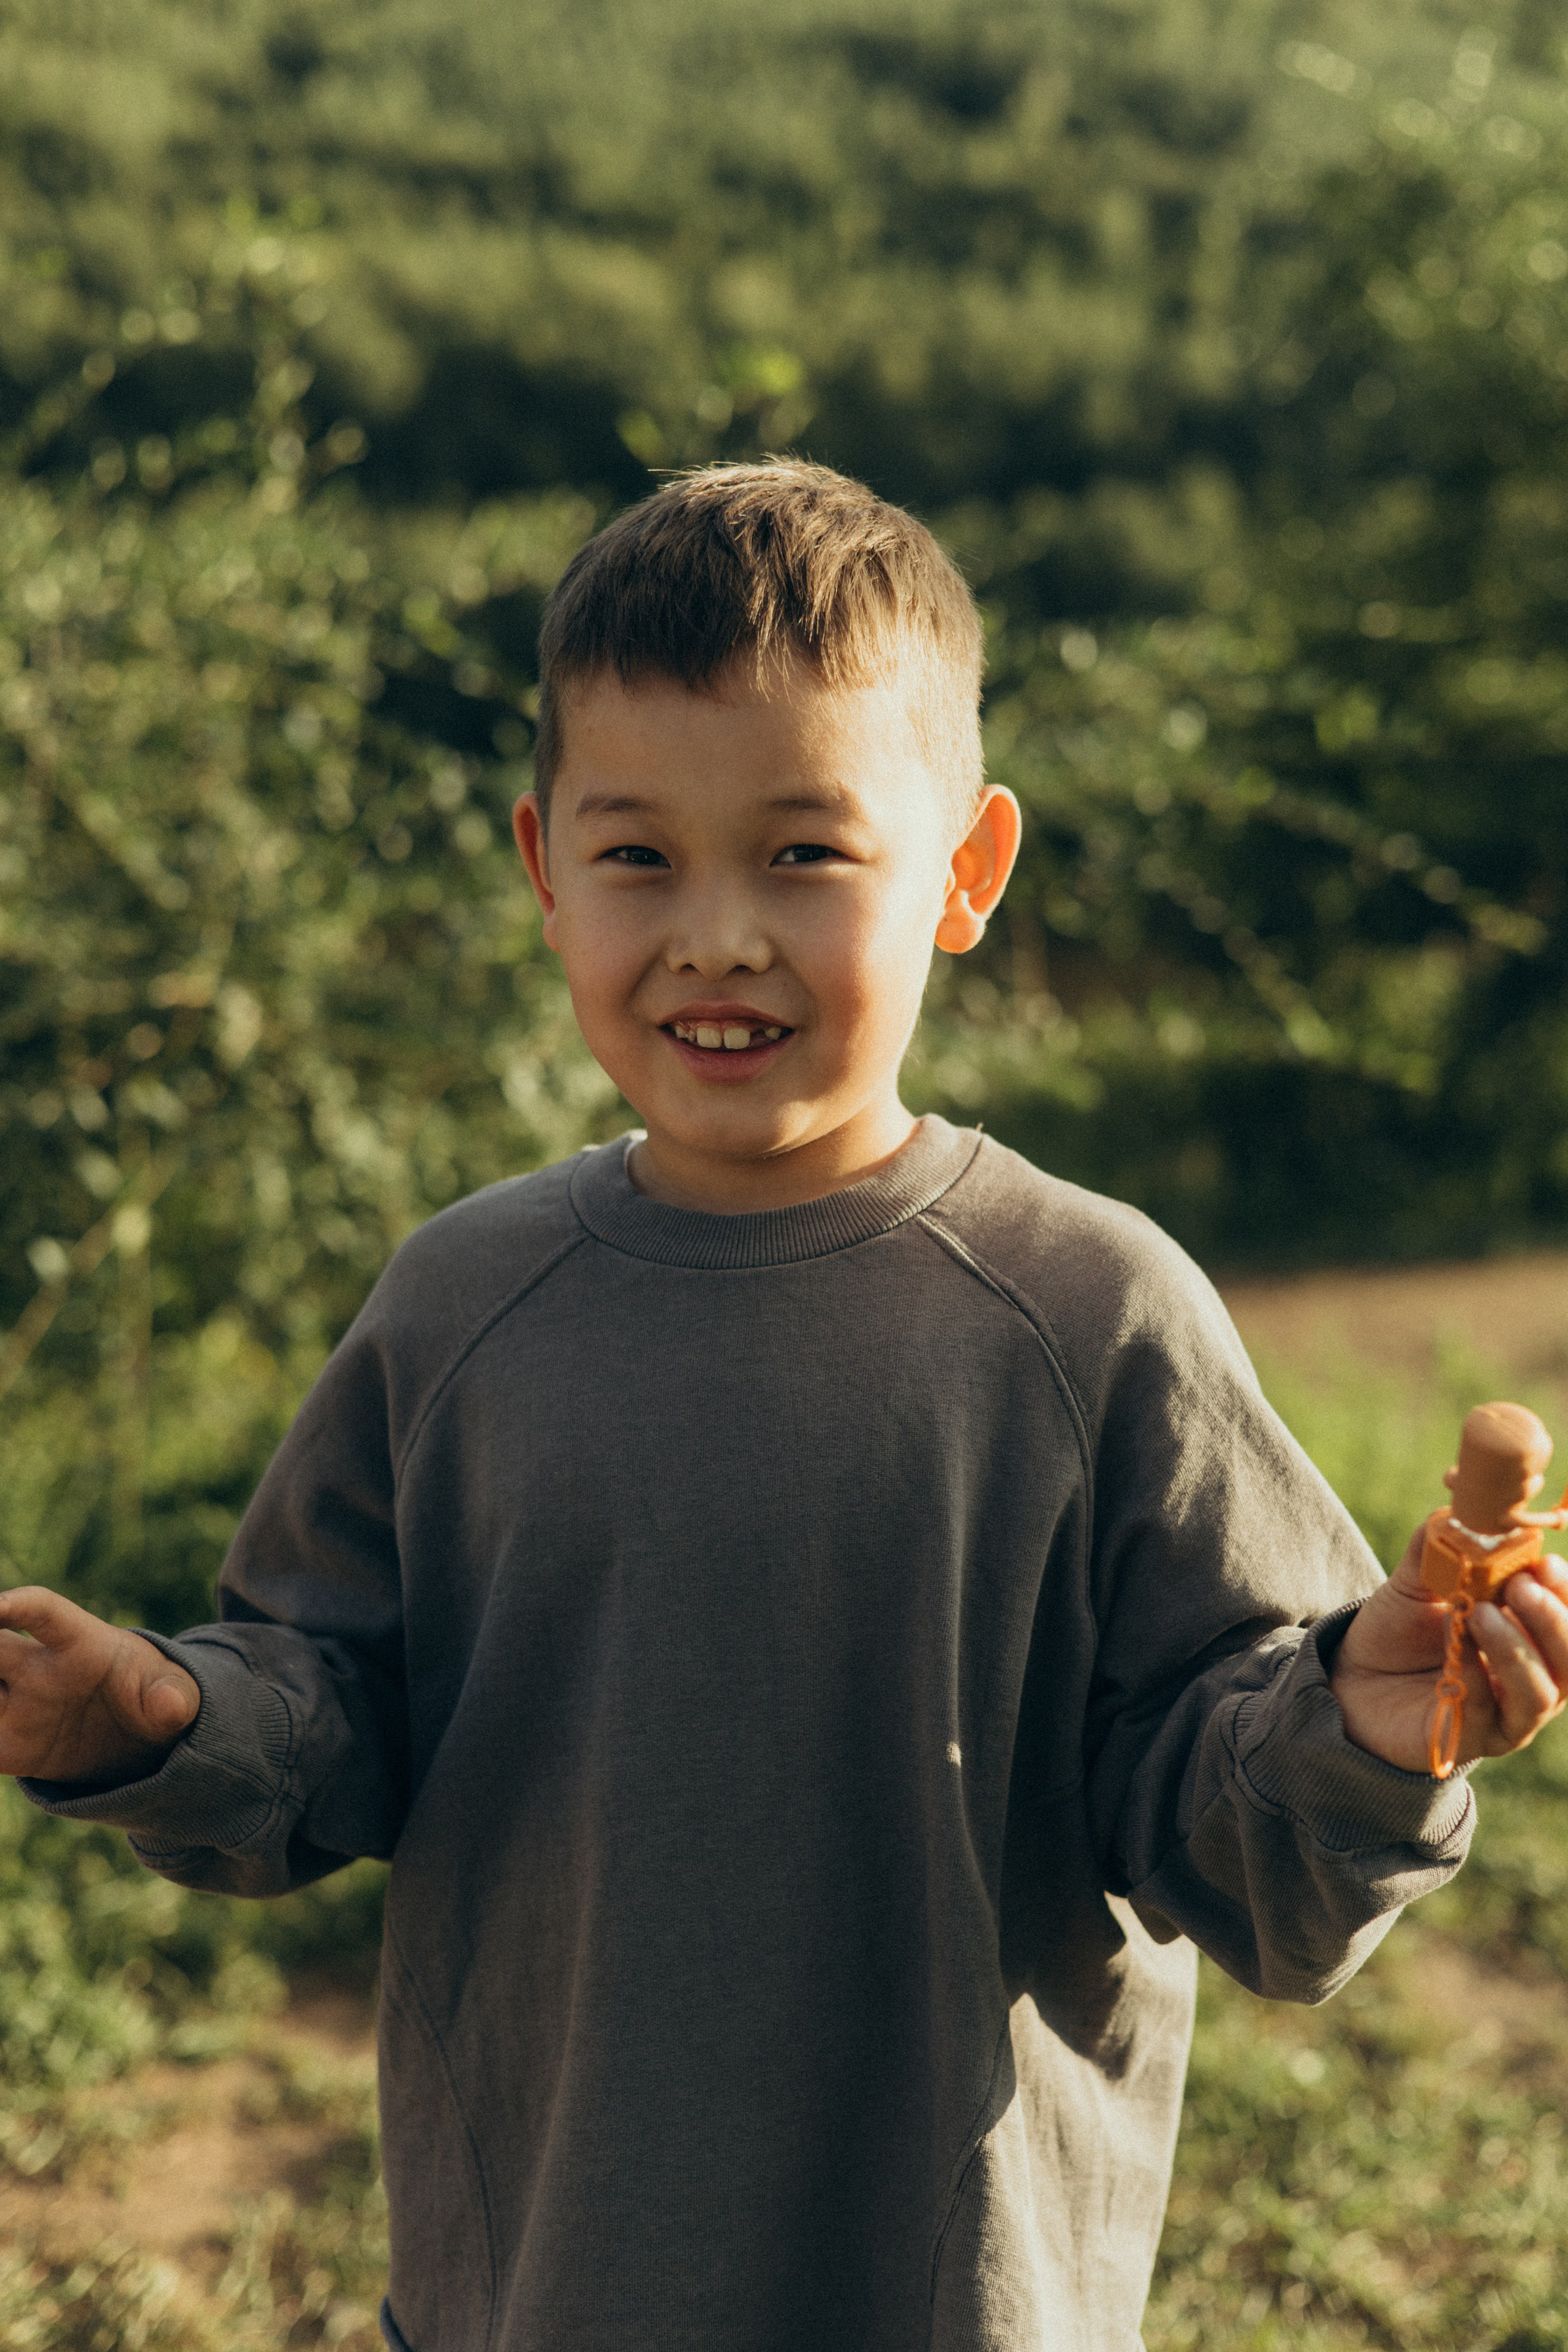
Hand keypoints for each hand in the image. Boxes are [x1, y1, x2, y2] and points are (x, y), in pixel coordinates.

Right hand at [0, 1586, 198, 1783]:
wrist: (139, 1739)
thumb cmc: (154, 1697)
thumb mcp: (174, 1696)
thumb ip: (173, 1698)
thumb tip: (172, 1707)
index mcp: (78, 1642)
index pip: (44, 1614)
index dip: (18, 1607)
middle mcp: (34, 1668)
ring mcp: (14, 1705)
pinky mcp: (6, 1745)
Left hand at [1331, 1528, 1567, 1772]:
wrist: (1352, 1681)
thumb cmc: (1396, 1632)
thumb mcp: (1414, 1584)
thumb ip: (1436, 1551)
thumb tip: (1453, 1512)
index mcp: (1528, 1635)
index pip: (1566, 1616)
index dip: (1564, 1591)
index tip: (1546, 1561)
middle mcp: (1530, 1677)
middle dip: (1553, 1620)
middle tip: (1521, 1586)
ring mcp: (1506, 1714)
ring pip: (1542, 1693)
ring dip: (1518, 1650)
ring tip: (1480, 1613)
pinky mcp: (1473, 1740)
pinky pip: (1490, 1714)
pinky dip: (1478, 1678)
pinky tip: (1455, 1649)